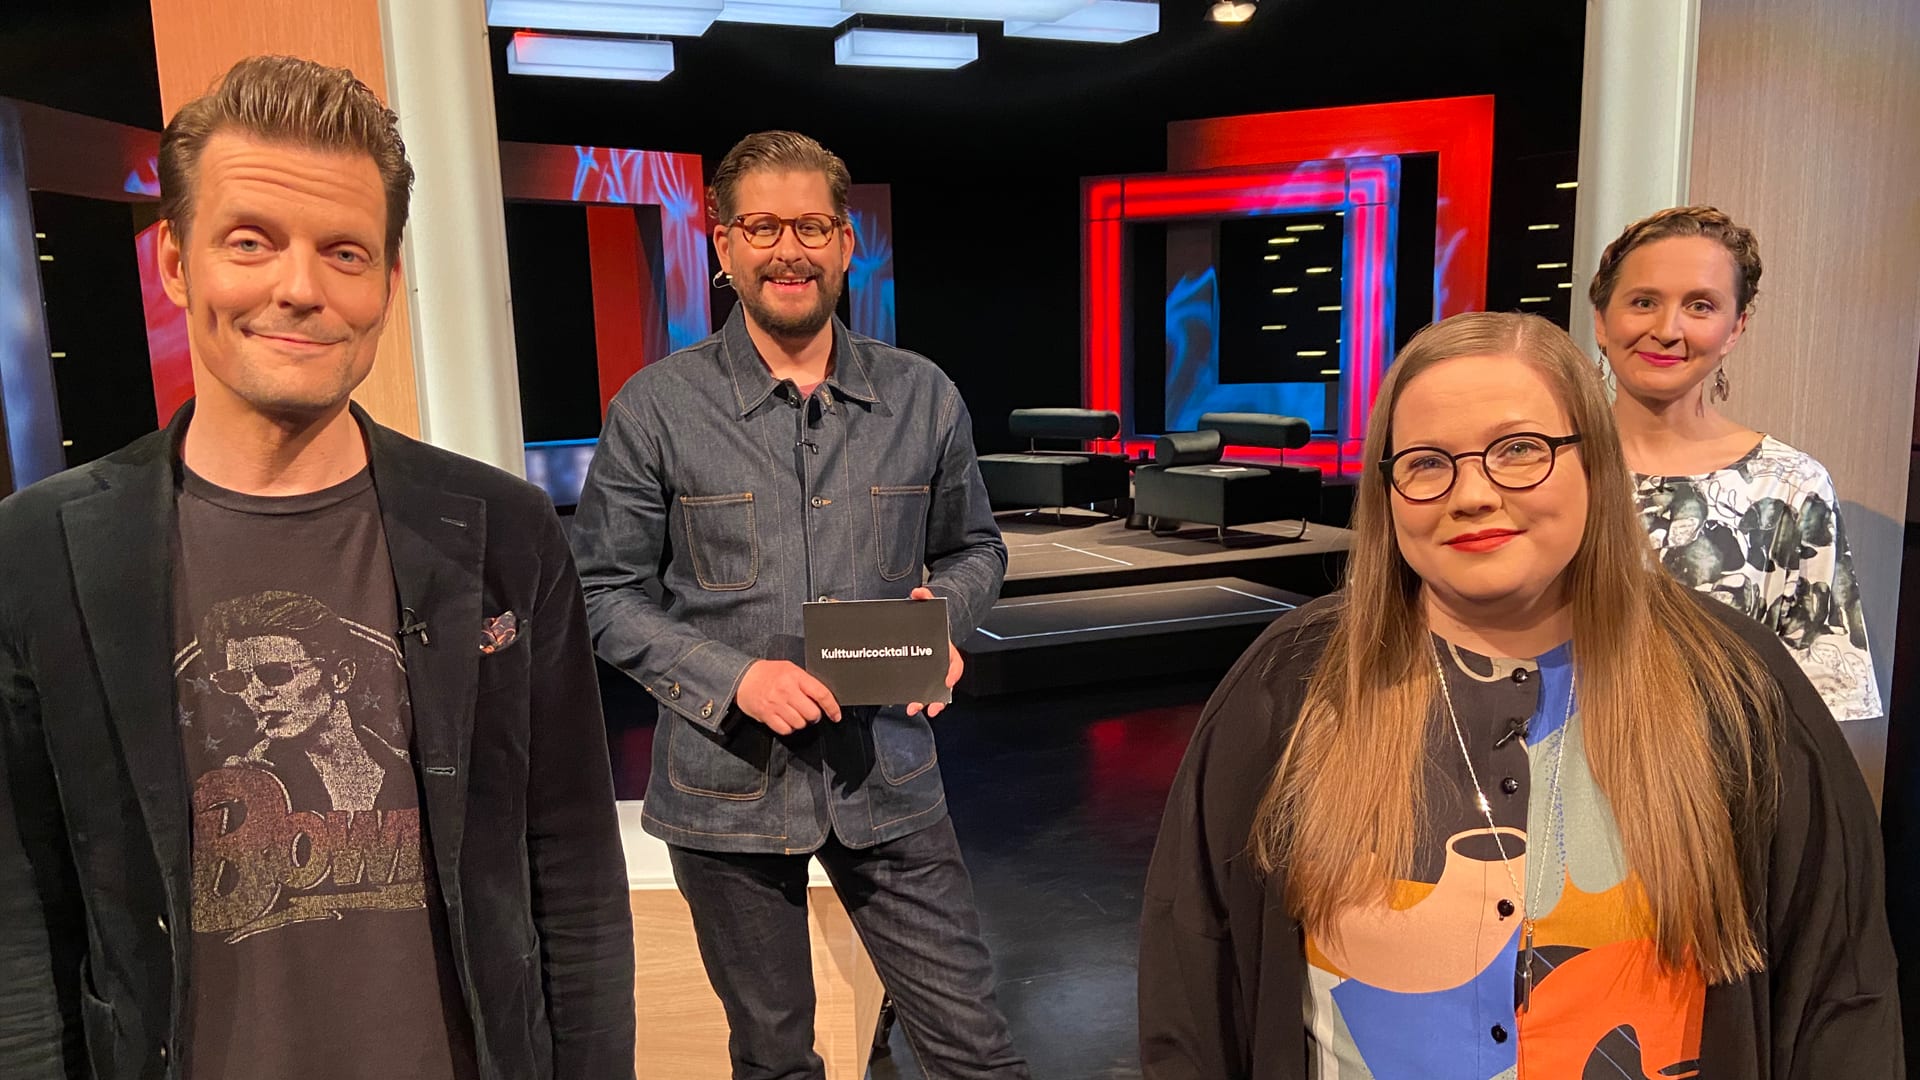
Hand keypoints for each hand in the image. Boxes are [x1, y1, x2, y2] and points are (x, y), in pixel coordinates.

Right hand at [736, 660, 840, 735]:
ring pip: (800, 723)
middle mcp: (787, 690)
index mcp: (796, 676)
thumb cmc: (769, 673)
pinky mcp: (767, 715)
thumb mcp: (790, 669)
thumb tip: (824, 697)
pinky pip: (786, 729)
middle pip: (812, 713)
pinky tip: (786, 719)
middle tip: (809, 712)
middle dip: (814, 716)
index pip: (821, 694)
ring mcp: (776, 704)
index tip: (836, 715)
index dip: (832, 707)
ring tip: (795, 714)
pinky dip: (788, 728)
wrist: (743, 678)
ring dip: (801, 722)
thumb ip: (806, 682)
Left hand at [906, 587, 962, 717]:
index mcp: (948, 649)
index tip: (947, 681)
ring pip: (933, 691)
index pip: (955, 663)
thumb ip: (924, 596)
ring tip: (912, 709)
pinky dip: (915, 699)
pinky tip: (906, 704)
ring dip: (924, 702)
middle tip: (928, 706)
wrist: (927, 627)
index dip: (953, 673)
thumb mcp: (927, 605)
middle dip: (937, 696)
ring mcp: (933, 672)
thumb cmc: (930, 619)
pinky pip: (922, 690)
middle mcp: (942, 663)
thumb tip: (918, 592)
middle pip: (944, 684)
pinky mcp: (922, 676)